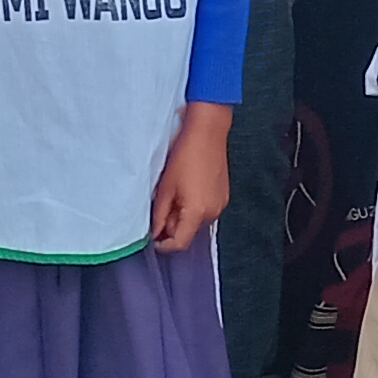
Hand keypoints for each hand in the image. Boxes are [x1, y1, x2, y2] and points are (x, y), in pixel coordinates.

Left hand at [147, 101, 231, 251]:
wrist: (207, 133)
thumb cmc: (185, 156)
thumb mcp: (165, 188)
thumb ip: (159, 215)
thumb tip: (154, 232)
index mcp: (197, 212)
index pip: (180, 243)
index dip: (164, 245)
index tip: (153, 239)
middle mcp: (212, 213)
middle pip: (189, 232)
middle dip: (172, 225)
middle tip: (161, 205)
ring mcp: (220, 205)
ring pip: (196, 221)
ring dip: (183, 215)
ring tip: (174, 194)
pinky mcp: (223, 196)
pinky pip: (205, 210)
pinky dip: (194, 207)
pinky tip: (187, 188)